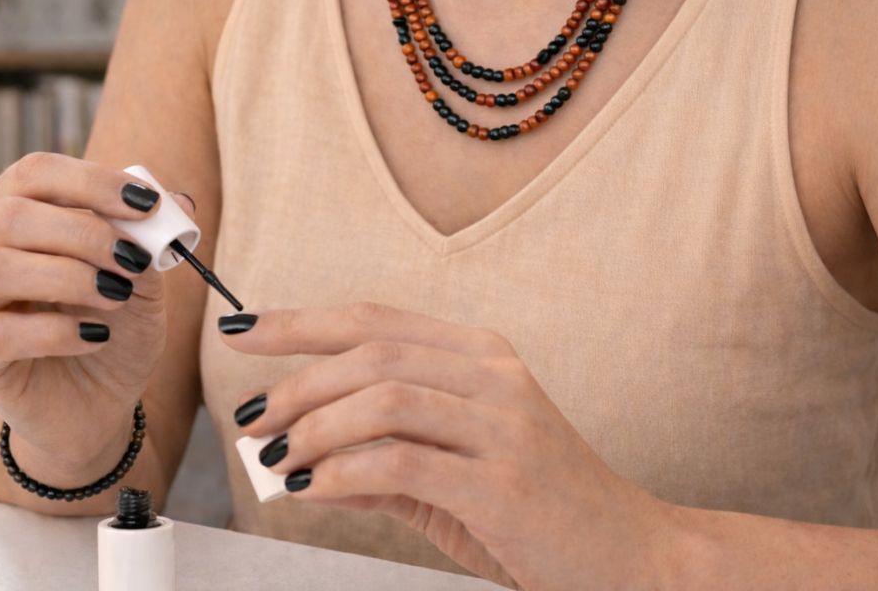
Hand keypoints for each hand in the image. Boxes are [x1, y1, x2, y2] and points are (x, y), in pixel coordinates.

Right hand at [0, 153, 193, 469]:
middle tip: (132, 261)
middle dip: (83, 233)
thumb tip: (179, 203)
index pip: (35, 172)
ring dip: (68, 277)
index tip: (146, 204)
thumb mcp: (144, 274)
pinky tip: (97, 337)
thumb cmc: (115, 319)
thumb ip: (152, 236)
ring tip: (117, 296)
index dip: (91, 182)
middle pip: (8, 214)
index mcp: (15, 210)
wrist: (103, 397)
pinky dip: (57, 332)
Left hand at [221, 302, 675, 590]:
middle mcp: (494, 375)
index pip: (376, 318)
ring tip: (275, 457)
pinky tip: (311, 489)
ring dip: (312, 426)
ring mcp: (504, 424)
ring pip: (382, 397)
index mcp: (482, 357)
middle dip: (296, 381)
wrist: (632, 558)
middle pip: (371, 352)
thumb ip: (384, 455)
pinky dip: (342, 472)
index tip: (244, 329)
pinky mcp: (504, 481)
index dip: (302, 320)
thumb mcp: (454, 471)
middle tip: (252, 416)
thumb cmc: (541, 510)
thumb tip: (300, 455)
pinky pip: (402, 462)